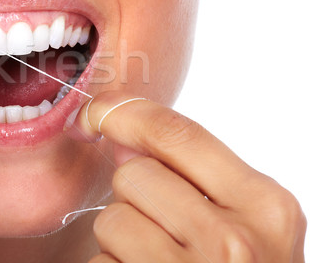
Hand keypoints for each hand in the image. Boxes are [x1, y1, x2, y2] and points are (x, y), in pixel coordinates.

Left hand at [73, 93, 305, 261]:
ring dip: (121, 239)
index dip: (122, 112)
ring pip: (110, 219)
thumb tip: (121, 134)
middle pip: (132, 176)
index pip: (174, 131)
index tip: (94, 114)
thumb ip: (191, 173)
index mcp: (265, 206)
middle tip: (165, 230)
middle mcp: (232, 241)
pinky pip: (99, 262)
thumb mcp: (244, 221)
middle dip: (135, 196)